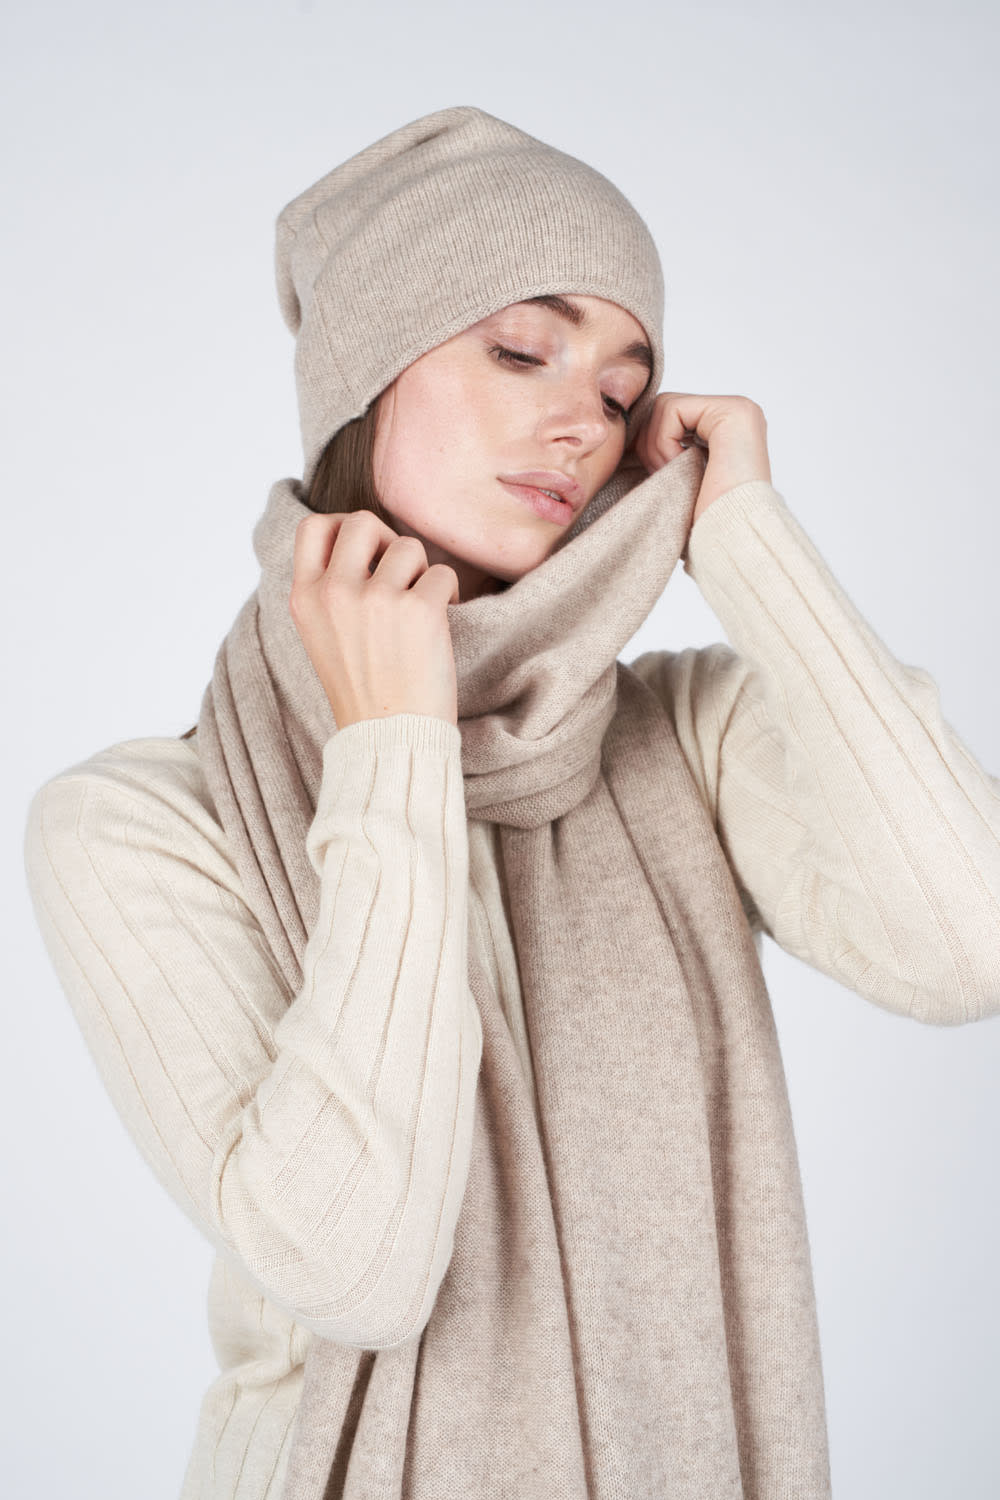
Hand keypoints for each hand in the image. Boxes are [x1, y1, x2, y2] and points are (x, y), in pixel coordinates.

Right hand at [290, 510, 460, 729]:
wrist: (390, 738)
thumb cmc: (364, 691)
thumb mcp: (322, 636)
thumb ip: (330, 591)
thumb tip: (363, 542)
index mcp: (305, 598)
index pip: (312, 526)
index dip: (342, 526)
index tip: (364, 549)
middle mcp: (335, 593)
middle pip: (362, 522)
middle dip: (387, 541)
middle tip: (399, 574)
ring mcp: (377, 600)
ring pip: (409, 546)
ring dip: (421, 573)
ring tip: (419, 609)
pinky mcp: (419, 610)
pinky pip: (443, 574)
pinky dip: (449, 595)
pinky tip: (440, 624)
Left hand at [625, 393, 771, 532]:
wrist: (727, 546)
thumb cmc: (702, 528)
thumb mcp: (674, 485)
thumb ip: (659, 454)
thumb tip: (621, 440)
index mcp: (724, 432)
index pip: (668, 418)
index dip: (648, 446)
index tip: (651, 477)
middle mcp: (733, 417)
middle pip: (662, 408)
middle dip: (649, 446)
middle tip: (663, 479)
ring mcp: (737, 411)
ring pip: (663, 406)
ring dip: (656, 447)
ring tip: (675, 477)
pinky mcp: (733, 412)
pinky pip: (672, 409)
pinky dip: (664, 443)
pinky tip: (681, 469)